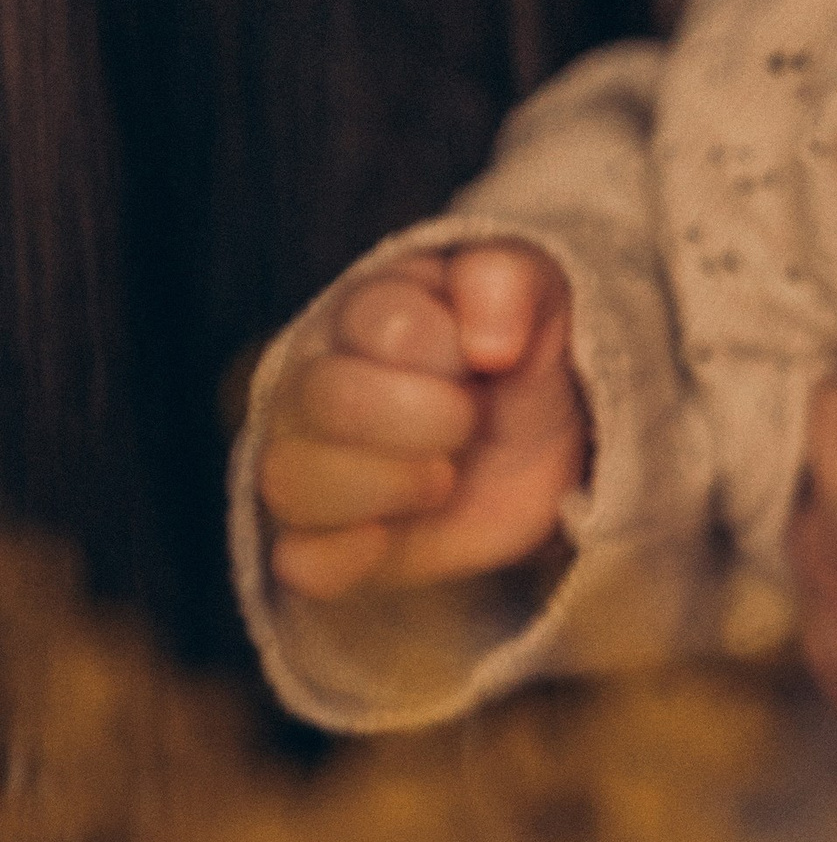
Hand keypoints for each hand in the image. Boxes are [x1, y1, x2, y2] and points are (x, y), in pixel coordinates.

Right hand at [257, 243, 587, 601]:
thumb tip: (491, 343)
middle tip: (471, 423)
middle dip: (425, 418)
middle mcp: (318, 382)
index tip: (490, 359)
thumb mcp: (537, 296)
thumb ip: (508, 282)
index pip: (385, 321)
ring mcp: (311, 462)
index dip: (449, 349)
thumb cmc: (519, 358)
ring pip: (290, 480)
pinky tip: (388, 538)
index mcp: (369, 311)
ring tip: (444, 478)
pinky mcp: (324, 541)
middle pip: (328, 398)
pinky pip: (299, 559)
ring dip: (386, 486)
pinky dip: (344, 558)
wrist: (540, 451)